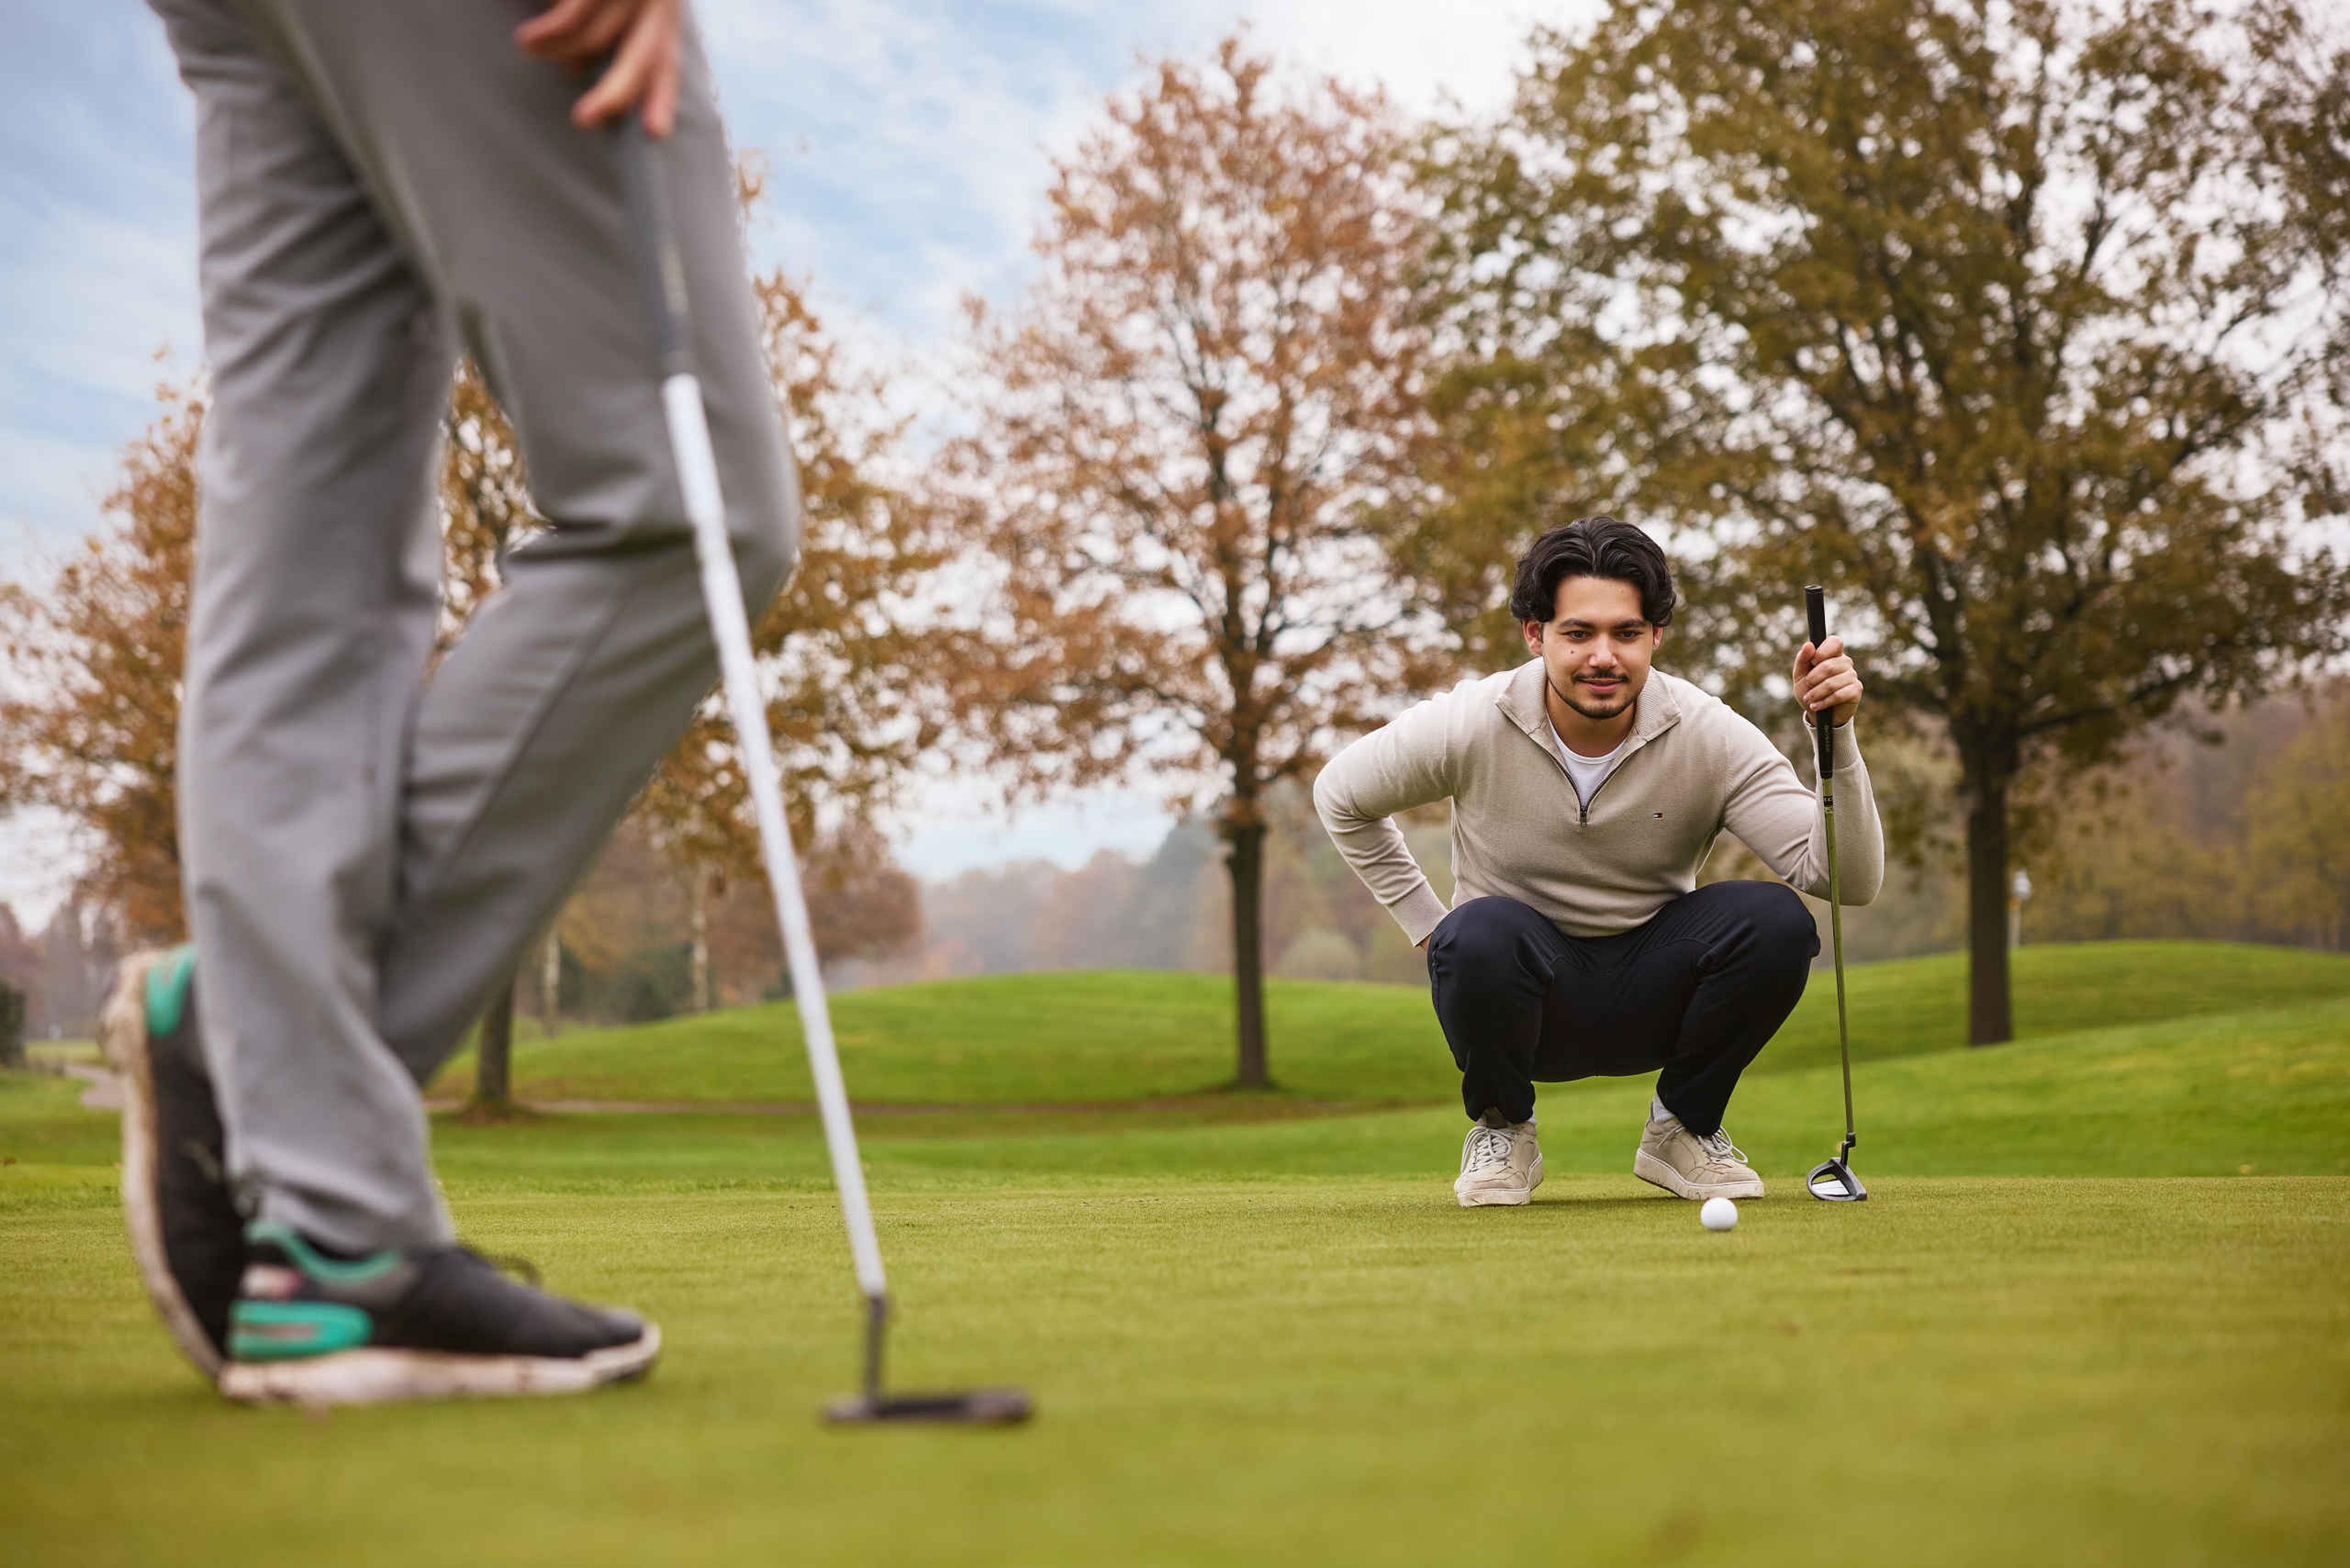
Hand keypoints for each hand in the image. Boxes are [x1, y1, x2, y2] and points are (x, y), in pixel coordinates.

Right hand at [515, 0, 682, 136]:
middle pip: (641, 58)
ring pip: (595, 40)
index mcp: (660, 6)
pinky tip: (528, 37)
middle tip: (582, 120)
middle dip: (614, 95)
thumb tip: (581, 67)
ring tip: (528, 46)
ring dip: (557, 53)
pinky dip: (548, 34)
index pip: (664, 57)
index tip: (653, 131)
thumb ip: (613, 23)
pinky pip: (572, 19)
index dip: (660, 95)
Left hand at [1794, 635, 1861, 727]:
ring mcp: (1852, 676)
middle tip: (1806, 687)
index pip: (1835, 642)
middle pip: (1829, 666)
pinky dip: (1825, 701)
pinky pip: (1839, 694)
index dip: (1823, 651)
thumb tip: (1809, 645)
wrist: (1817, 712)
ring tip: (1809, 699)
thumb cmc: (1809, 690)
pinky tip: (1816, 706)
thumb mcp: (1800, 675)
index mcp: (1833, 654)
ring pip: (1832, 682)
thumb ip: (1802, 660)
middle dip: (1812, 679)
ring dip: (1816, 693)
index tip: (1812, 662)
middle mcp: (1845, 663)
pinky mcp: (1856, 690)